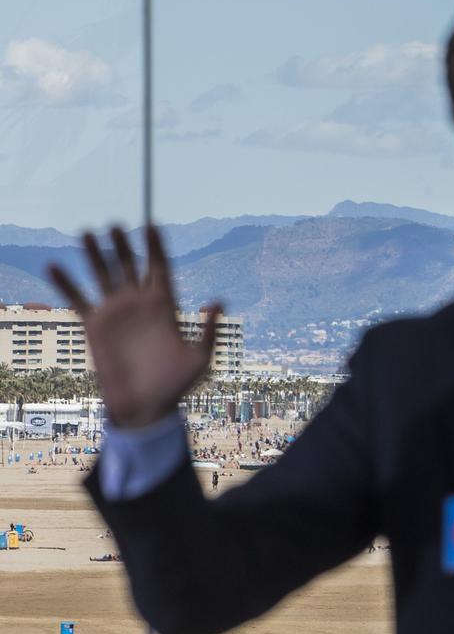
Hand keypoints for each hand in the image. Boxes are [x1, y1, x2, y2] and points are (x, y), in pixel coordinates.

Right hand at [47, 225, 221, 429]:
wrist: (146, 408)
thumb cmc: (176, 385)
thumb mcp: (200, 357)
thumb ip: (208, 329)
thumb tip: (219, 300)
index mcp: (165, 306)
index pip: (160, 268)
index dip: (155, 247)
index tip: (151, 225)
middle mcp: (139, 304)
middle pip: (130, 265)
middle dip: (123, 245)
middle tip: (115, 225)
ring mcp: (116, 313)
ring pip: (104, 275)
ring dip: (95, 255)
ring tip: (87, 232)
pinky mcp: (95, 326)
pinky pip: (78, 299)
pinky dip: (66, 283)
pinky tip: (54, 265)